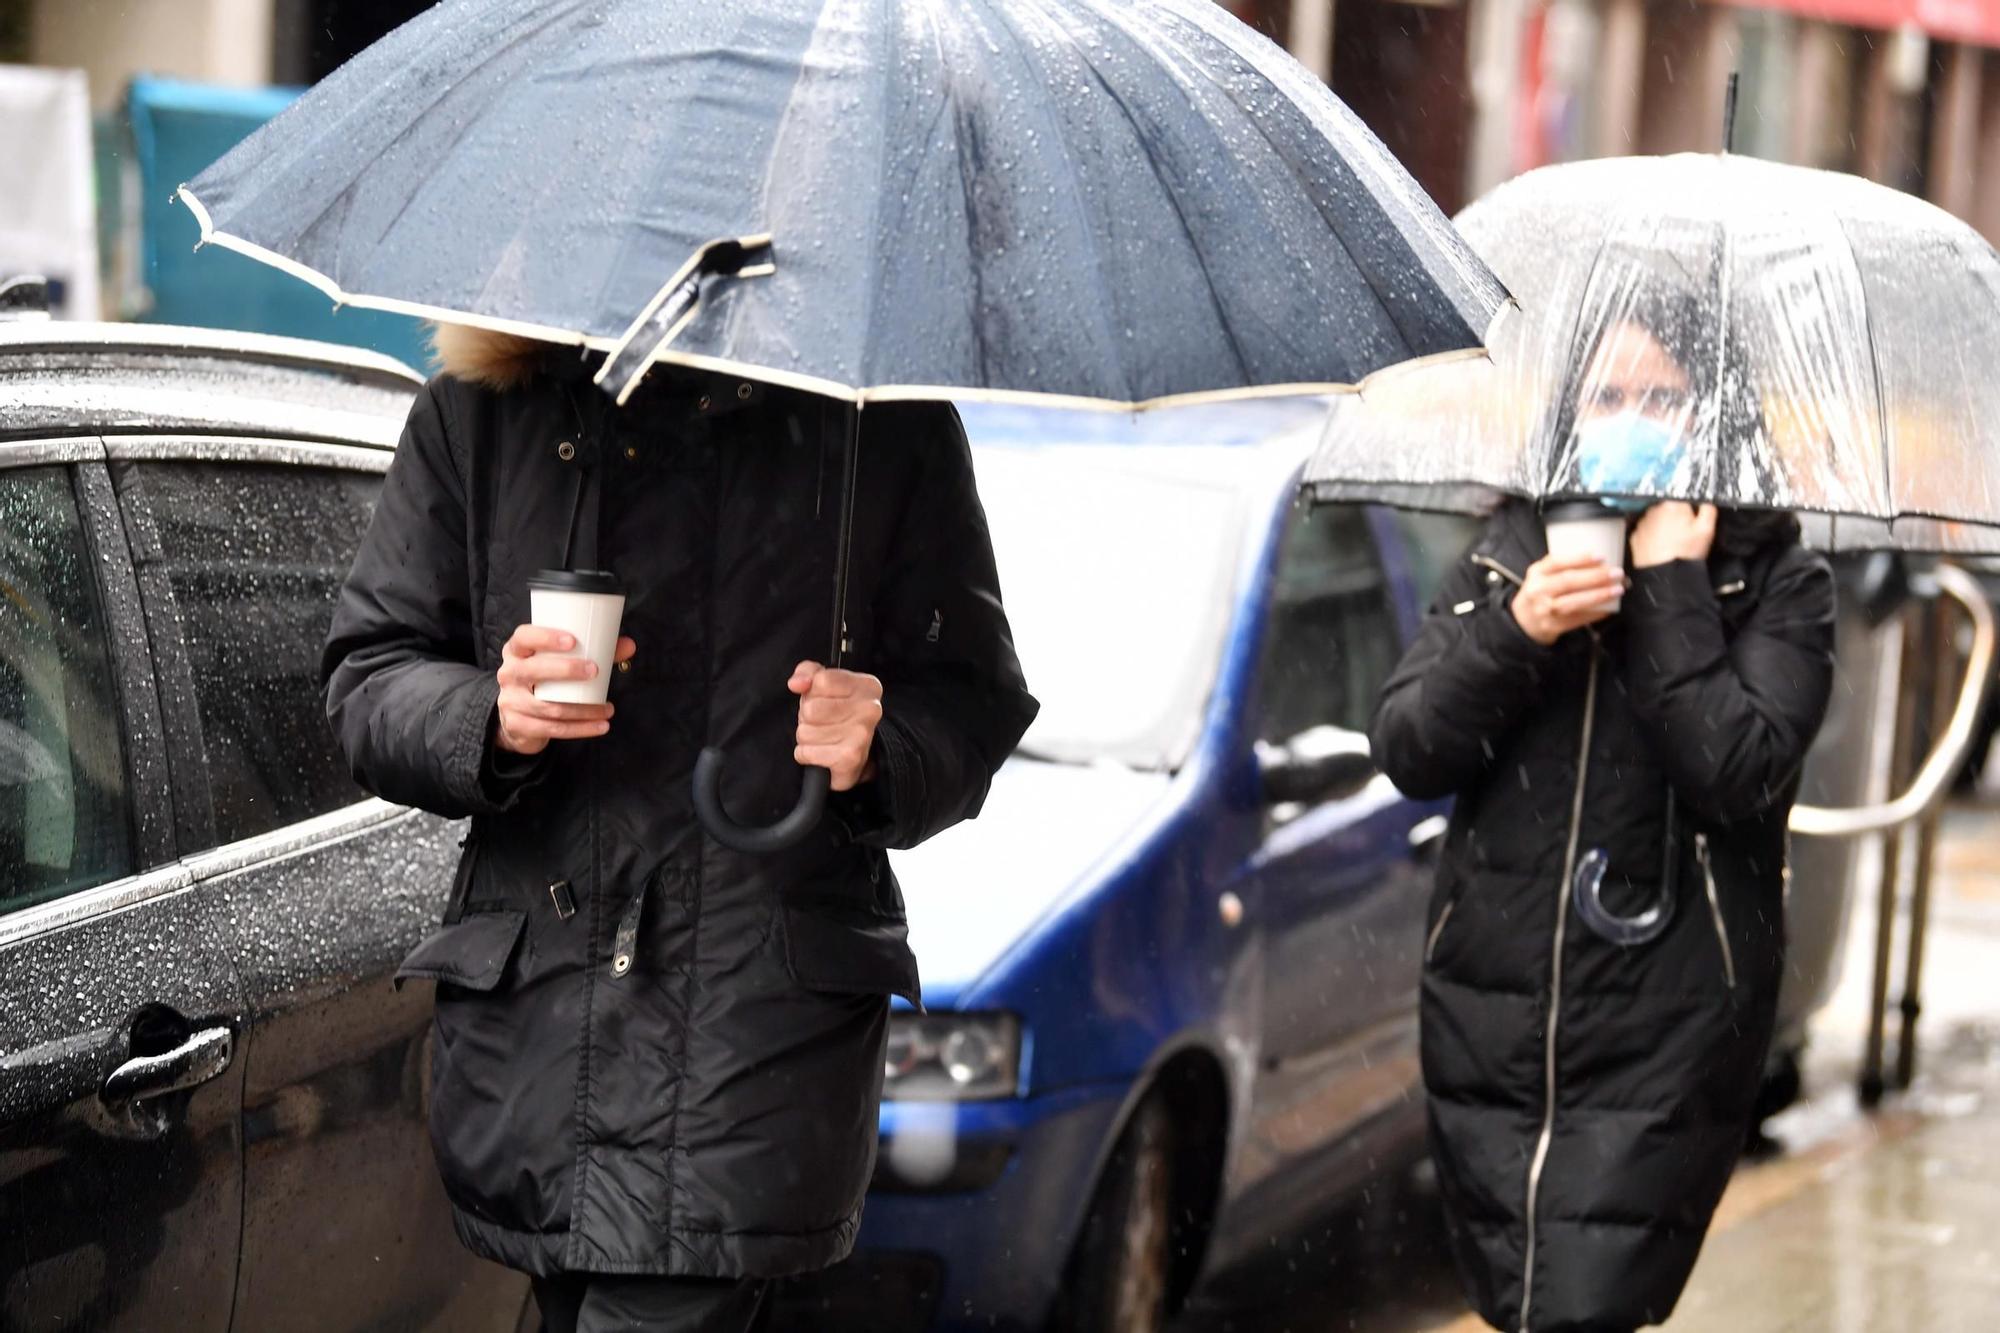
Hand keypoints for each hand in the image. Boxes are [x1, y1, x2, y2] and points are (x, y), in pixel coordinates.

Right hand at [494, 626, 637, 755]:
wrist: (518, 717)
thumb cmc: (545, 680)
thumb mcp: (560, 662)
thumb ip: (595, 652)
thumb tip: (629, 645)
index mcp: (517, 651)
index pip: (523, 638)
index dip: (545, 637)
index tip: (572, 640)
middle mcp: (509, 674)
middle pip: (533, 670)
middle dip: (566, 670)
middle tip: (594, 671)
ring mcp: (511, 701)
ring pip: (548, 707)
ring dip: (582, 709)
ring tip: (607, 708)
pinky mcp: (518, 725)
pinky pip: (552, 729)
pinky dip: (580, 729)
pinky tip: (600, 726)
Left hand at [790, 661, 883, 791]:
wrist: (860, 754)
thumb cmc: (839, 714)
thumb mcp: (825, 685)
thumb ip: (808, 673)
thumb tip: (796, 683)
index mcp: (867, 686)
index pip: (821, 680)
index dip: (812, 692)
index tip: (822, 699)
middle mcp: (870, 709)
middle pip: (811, 709)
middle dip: (806, 717)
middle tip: (821, 721)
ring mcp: (861, 735)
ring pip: (805, 732)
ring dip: (806, 736)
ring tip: (822, 736)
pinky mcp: (849, 758)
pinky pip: (805, 752)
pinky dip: (806, 754)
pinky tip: (821, 752)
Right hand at [1511, 555, 1627, 645]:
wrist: (1523, 620)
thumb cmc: (1541, 592)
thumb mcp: (1542, 574)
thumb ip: (1562, 565)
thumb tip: (1603, 560)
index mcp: (1536, 573)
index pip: (1557, 562)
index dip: (1580, 559)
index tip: (1601, 557)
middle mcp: (1537, 591)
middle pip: (1568, 581)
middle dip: (1596, 576)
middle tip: (1617, 573)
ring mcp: (1544, 610)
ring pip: (1573, 602)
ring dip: (1598, 596)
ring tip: (1617, 589)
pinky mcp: (1551, 626)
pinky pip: (1577, 620)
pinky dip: (1595, 613)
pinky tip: (1609, 608)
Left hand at [1630, 502, 1716, 568]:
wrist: (1664, 574)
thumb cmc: (1686, 552)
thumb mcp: (1707, 528)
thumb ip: (1708, 508)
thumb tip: (1704, 498)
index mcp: (1673, 504)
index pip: (1683, 498)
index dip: (1689, 509)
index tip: (1692, 520)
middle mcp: (1653, 509)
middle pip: (1668, 507)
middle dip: (1675, 517)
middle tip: (1682, 533)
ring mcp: (1642, 523)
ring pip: (1656, 519)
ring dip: (1662, 526)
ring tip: (1671, 542)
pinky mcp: (1634, 535)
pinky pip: (1646, 531)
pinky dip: (1652, 536)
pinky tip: (1660, 546)